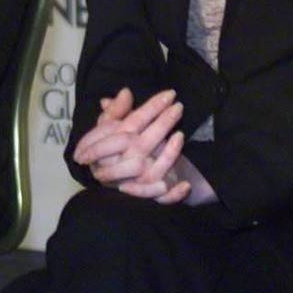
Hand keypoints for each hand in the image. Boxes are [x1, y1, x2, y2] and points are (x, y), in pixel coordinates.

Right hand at [73, 89, 187, 196]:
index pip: (130, 124)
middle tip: (179, 107)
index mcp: (110, 147)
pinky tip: (185, 185)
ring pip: (151, 172)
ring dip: (168, 155)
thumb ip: (115, 111)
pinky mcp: (149, 198)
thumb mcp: (109, 128)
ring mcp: (136, 183)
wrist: (107, 181)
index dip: (150, 108)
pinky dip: (172, 195)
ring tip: (181, 135)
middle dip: (161, 124)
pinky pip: (160, 200)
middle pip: (141, 144)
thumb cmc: (111, 149)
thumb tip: (126, 92)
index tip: (169, 94)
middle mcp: (123, 165)